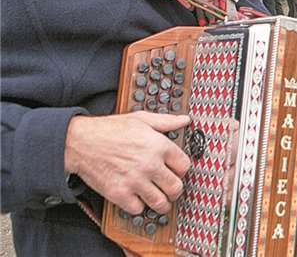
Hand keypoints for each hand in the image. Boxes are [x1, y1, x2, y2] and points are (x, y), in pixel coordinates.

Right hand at [64, 112, 191, 214]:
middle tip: (171, 189)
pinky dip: (139, 206)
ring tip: (159, 199)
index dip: (182, 169)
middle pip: (176, 187)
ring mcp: (135, 181)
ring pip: (160, 203)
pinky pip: (139, 209)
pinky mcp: (119, 194)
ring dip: (162, 203)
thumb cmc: (109, 130)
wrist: (80, 142)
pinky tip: (137, 197)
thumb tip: (185, 120)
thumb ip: (166, 121)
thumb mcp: (141, 119)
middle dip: (175, 190)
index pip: (185, 166)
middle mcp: (150, 165)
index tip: (177, 171)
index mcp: (158, 146)